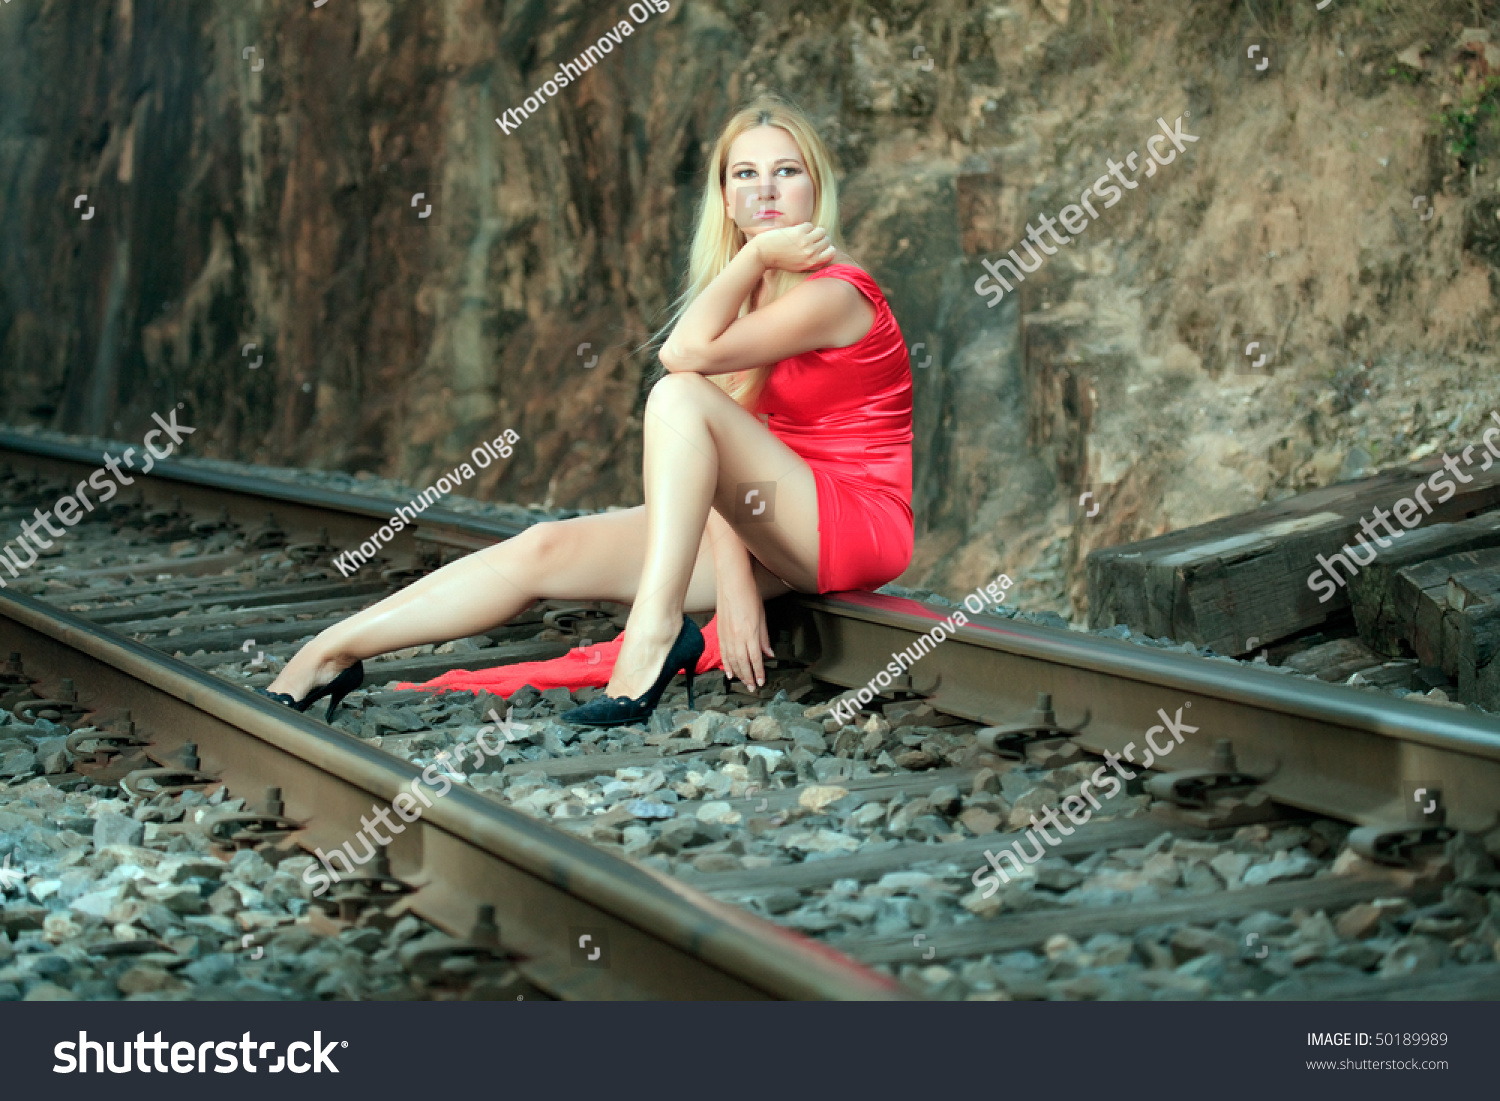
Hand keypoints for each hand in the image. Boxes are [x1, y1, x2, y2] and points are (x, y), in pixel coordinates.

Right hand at [715, 568, 772, 689]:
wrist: (731, 581)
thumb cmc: (749, 594)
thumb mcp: (762, 615)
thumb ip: (764, 637)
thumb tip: (768, 653)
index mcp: (750, 632)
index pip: (755, 658)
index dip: (758, 672)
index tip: (761, 681)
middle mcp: (737, 636)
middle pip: (742, 663)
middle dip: (747, 677)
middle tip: (751, 688)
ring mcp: (726, 634)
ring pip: (731, 660)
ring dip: (737, 673)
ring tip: (742, 682)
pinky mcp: (720, 631)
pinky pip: (723, 652)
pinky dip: (726, 663)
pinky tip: (728, 671)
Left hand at [752, 223, 835, 272]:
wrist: (763, 254)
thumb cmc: (779, 260)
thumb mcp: (798, 266)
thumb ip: (811, 260)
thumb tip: (823, 250)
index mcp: (812, 263)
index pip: (832, 252)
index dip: (827, 247)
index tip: (819, 246)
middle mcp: (811, 253)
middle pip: (827, 240)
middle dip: (820, 238)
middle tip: (810, 238)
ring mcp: (806, 242)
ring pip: (821, 231)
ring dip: (814, 230)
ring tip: (805, 233)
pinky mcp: (799, 232)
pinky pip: (809, 225)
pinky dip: (804, 226)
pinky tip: (795, 231)